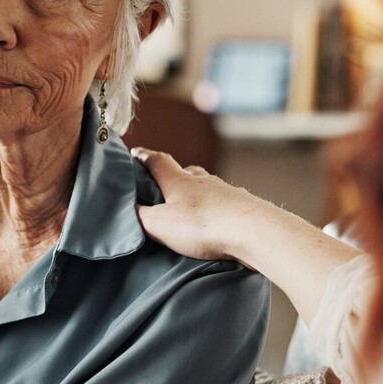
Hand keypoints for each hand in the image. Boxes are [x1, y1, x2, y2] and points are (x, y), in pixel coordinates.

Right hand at [131, 147, 271, 265]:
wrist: (253, 230)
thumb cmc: (204, 224)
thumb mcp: (160, 224)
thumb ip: (141, 217)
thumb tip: (129, 210)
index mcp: (178, 180)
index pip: (157, 161)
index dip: (144, 156)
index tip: (135, 153)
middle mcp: (202, 181)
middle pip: (185, 171)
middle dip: (173, 176)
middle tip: (163, 186)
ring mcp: (224, 192)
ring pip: (206, 187)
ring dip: (196, 194)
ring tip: (189, 207)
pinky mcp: (242, 207)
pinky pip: (224, 204)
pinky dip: (216, 209)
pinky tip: (216, 222)